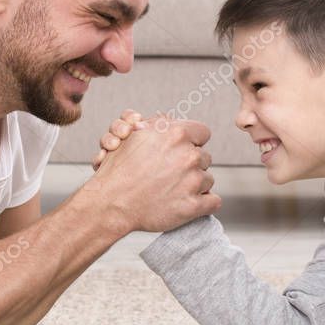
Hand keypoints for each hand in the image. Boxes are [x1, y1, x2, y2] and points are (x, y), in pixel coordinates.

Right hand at [84, 114, 220, 233]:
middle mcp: (189, 155)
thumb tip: (169, 119)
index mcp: (177, 135)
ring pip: (208, 179)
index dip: (192, 141)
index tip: (184, 149)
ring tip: (172, 188)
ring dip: (195, 184)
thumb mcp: (135, 136)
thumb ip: (158, 125)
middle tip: (171, 172)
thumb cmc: (120, 170)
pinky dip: (204, 203)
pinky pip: (213, 201)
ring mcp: (193, 181)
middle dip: (191, 164)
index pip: (202, 132)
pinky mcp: (193, 205)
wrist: (111, 203)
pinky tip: (187, 202)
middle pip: (205, 157)